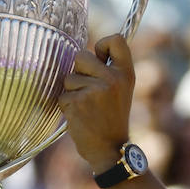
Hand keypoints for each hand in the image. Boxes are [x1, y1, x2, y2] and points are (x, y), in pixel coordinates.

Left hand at [59, 34, 134, 172]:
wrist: (110, 149)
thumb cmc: (112, 117)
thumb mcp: (122, 90)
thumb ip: (109, 69)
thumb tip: (87, 51)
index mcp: (126, 73)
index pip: (116, 39)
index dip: (102, 45)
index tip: (100, 58)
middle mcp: (112, 79)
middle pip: (81, 55)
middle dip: (79, 71)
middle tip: (90, 90)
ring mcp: (94, 91)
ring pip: (69, 77)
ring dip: (72, 92)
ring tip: (87, 107)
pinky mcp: (78, 103)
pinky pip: (62, 94)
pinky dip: (66, 105)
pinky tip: (80, 115)